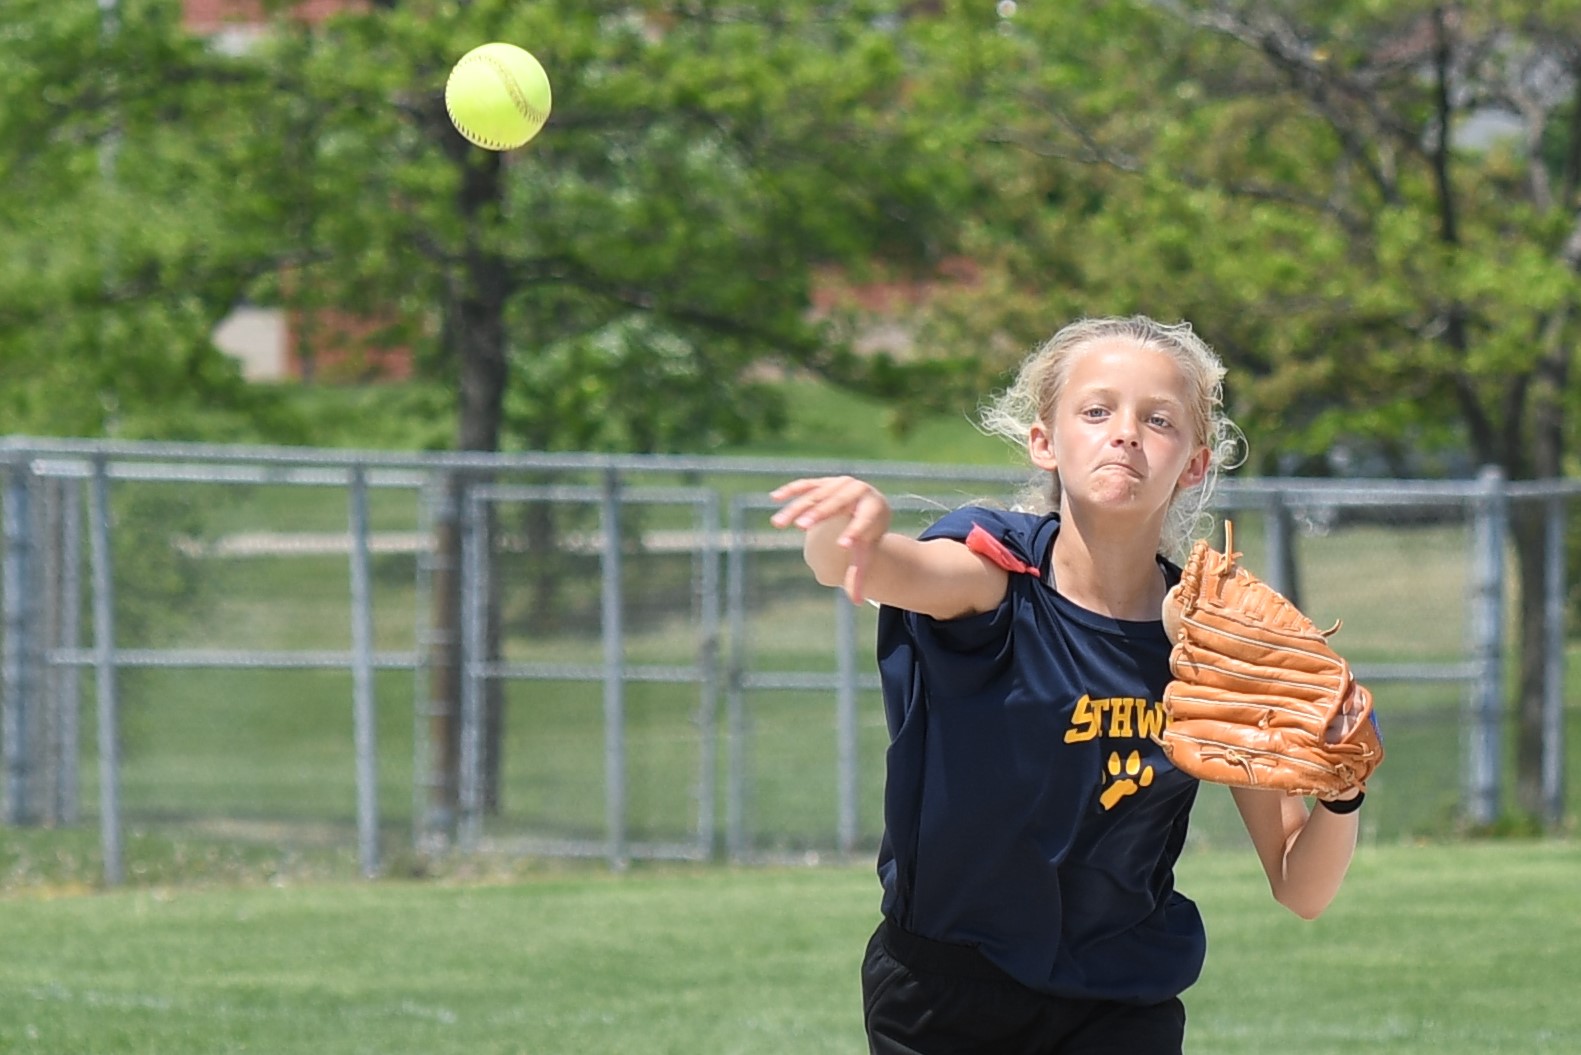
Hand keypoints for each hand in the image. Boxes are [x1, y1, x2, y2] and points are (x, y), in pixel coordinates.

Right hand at [769, 476, 892, 602]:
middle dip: (818, 514)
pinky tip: (774, 498)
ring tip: (778, 524)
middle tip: (801, 527)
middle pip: (837, 504)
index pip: (864, 521)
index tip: (843, 545)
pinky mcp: (825, 481)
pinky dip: (790, 491)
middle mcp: (858, 490)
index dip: (854, 532)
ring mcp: (840, 483)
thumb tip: (857, 603)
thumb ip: (859, 574)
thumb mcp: (867, 551)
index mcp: (874, 509)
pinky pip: (806, 485)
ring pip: (816, 495)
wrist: (871, 505)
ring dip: (796, 508)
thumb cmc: (868, 533)